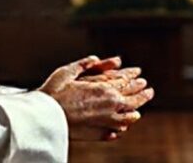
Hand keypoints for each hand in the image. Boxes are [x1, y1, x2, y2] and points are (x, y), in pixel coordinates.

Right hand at [38, 55, 154, 141]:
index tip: (140, 74)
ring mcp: (107, 121)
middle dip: (141, 93)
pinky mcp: (99, 134)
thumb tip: (98, 58)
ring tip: (139, 110)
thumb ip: (85, 64)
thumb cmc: (53, 94)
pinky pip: (117, 130)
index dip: (134, 77)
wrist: (44, 118)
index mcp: (104, 88)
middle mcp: (109, 105)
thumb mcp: (67, 72)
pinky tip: (124, 126)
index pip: (126, 81)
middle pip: (132, 99)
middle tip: (148, 90)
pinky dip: (122, 126)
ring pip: (128, 116)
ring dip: (135, 110)